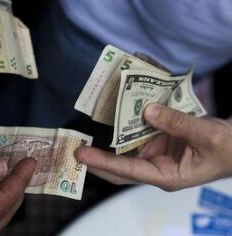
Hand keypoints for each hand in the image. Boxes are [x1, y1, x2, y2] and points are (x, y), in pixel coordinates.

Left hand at [75, 103, 231, 190]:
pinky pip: (137, 134)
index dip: (103, 163)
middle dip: (96, 158)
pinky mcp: (157, 141)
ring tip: (84, 133)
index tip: (81, 155)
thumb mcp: (207, 135)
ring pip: (125, 149)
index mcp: (167, 176)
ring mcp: (155, 154)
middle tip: (72, 148)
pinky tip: (113, 116)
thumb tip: (147, 111)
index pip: (127, 171)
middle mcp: (156, 167)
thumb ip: (177, 123)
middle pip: (118, 166)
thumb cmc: (228, 148)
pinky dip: (125, 126)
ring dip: (107, 142)